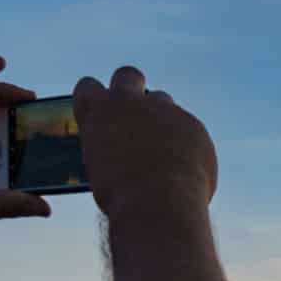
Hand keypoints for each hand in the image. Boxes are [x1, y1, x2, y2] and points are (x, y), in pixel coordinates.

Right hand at [73, 66, 216, 223]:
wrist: (158, 205)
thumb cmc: (122, 197)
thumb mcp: (102, 168)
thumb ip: (111, 146)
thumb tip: (124, 148)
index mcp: (98, 110)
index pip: (88, 87)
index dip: (96, 101)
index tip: (103, 116)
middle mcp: (130, 101)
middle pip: (128, 75)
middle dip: (131, 88)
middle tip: (136, 114)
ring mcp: (164, 110)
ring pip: (163, 100)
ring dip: (161, 117)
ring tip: (162, 150)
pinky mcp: (192, 124)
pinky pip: (189, 130)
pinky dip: (186, 145)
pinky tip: (185, 171)